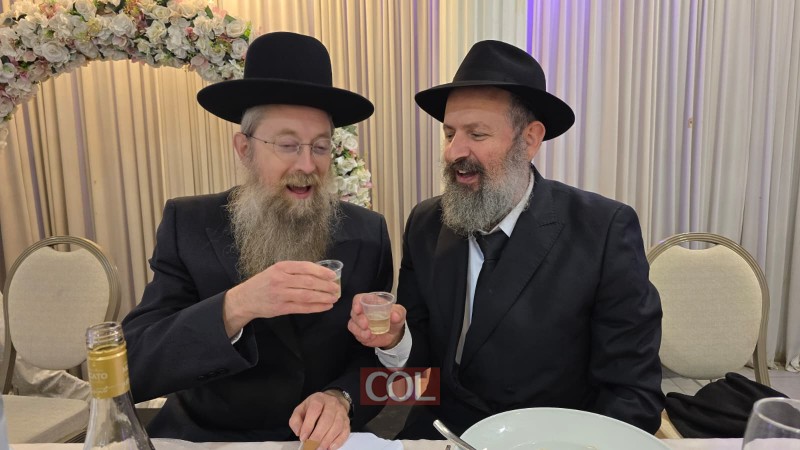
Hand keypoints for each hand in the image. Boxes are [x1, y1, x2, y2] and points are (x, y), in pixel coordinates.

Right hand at [222, 261, 339, 335]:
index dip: (321, 271)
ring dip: (323, 297)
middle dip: (325, 285)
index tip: (332, 275)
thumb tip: (319, 272)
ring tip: (334, 298)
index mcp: (281, 267)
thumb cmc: (264, 282)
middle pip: (308, 282)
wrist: (245, 298)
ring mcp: (280, 295)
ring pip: (306, 295)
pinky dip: (316, 307)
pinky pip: (302, 308)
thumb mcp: (276, 270)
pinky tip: (325, 306)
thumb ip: (294, 271)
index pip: (305, 267)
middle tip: (336, 288)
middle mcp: (280, 280)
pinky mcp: (280, 308)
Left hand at [289, 390, 350, 449]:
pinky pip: (345, 432)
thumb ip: (296, 420)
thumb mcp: (301, 409)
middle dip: (318, 435)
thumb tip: (299, 432)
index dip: (308, 425)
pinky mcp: (347, 421)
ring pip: (336, 426)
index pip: (315, 410)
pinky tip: (330, 447)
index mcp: (318, 399)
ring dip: (327, 440)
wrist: (332, 401)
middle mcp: (332, 404)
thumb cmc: (315, 408)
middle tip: (311, 445)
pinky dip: (338, 441)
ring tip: (319, 448)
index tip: (303, 437)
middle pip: (327, 419)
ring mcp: (341, 413)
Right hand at [348, 294, 406, 348]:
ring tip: (368, 334)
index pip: (359, 299)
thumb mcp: (400, 313)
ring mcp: (359, 323)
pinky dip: (362, 336)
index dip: (356, 303)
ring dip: (359, 330)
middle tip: (366, 325)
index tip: (358, 309)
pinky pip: (356, 334)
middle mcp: (362, 311)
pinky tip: (369, 337)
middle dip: (359, 319)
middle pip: (354, 312)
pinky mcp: (359, 333)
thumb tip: (395, 315)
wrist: (394, 333)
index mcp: (370, 302)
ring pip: (352, 324)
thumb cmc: (394, 318)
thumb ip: (398, 312)